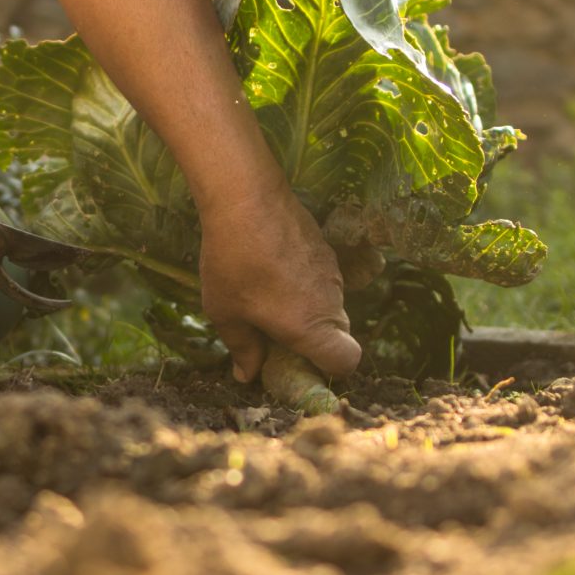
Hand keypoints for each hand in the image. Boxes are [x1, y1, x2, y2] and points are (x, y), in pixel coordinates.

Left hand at [196, 183, 361, 386]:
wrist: (246, 198)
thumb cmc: (233, 262)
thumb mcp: (226, 313)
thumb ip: (243, 348)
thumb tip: (248, 375)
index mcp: (309, 326)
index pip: (347, 361)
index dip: (331, 369)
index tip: (301, 364)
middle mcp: (329, 301)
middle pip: (337, 334)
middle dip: (312, 340)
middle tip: (275, 333)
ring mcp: (332, 273)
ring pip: (329, 305)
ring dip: (306, 309)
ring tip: (266, 294)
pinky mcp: (326, 249)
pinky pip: (322, 279)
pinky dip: (305, 284)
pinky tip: (271, 268)